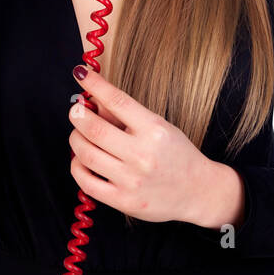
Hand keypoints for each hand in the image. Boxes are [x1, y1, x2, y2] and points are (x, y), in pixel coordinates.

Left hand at [68, 65, 242, 227]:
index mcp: (154, 130)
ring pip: (86, 154)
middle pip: (94, 128)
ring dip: (75, 138)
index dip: (94, 84)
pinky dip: (77, 166)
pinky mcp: (123, 200)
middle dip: (78, 114)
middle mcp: (142, 154)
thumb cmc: (178, 155)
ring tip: (79, 134)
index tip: (81, 74)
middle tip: (76, 110)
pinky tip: (80, 159)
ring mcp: (131, 179)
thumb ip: (127, 116)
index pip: (117, 101)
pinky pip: (86, 181)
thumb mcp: (160, 127)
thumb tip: (94, 102)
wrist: (197, 190)